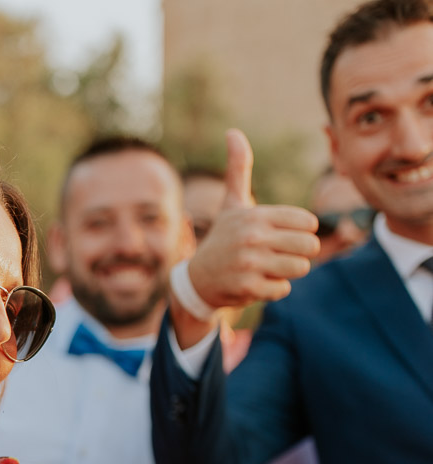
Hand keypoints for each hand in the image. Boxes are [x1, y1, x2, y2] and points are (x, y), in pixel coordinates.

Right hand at [186, 130, 319, 309]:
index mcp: (255, 215)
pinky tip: (254, 282)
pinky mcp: (247, 288)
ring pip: (300, 268)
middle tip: (276, 254)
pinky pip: (283, 289)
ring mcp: (249, 264)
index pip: (308, 223)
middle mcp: (252, 237)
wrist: (197, 279)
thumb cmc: (223, 238)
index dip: (299, 231)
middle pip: (310, 246)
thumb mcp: (231, 204)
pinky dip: (273, 288)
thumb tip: (232, 132)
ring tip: (265, 268)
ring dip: (287, 271)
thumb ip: (238, 169)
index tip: (279, 235)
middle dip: (297, 253)